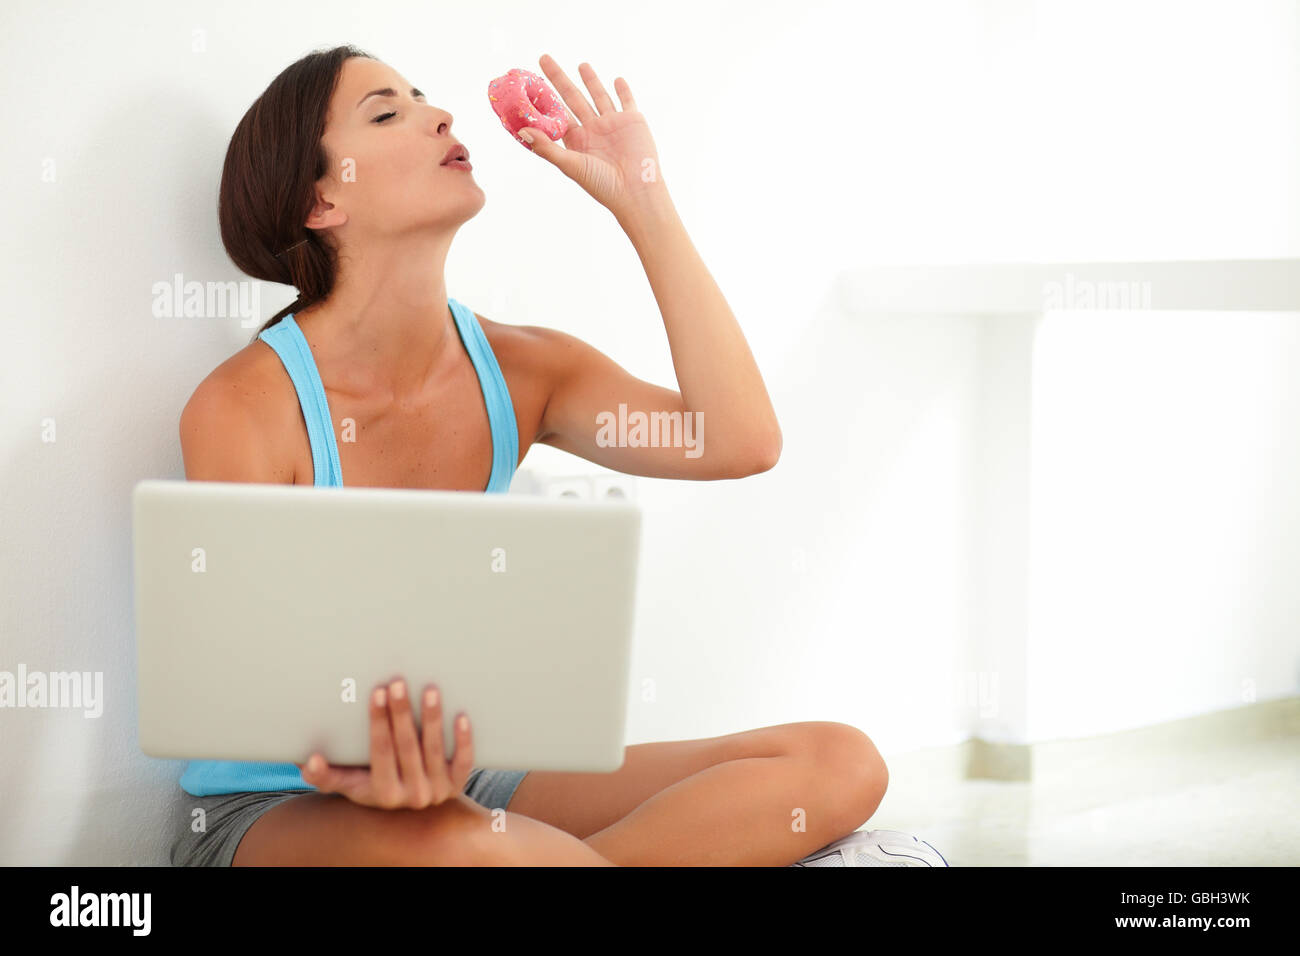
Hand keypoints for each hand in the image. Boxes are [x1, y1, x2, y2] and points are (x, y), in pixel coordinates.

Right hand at [296, 678, 472, 809]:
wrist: (412, 811)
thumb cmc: (373, 785)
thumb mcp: (348, 784)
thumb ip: (325, 775)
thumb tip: (309, 760)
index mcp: (383, 794)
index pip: (381, 752)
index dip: (379, 722)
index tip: (377, 693)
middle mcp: (412, 796)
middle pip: (407, 747)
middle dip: (402, 713)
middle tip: (398, 683)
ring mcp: (438, 790)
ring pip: (435, 750)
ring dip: (432, 718)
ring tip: (430, 689)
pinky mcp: (458, 783)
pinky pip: (464, 761)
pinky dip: (463, 739)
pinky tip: (461, 715)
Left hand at [519, 54, 666, 219]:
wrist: (636, 191)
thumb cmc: (602, 184)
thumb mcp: (571, 165)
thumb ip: (547, 147)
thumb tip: (522, 130)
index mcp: (577, 141)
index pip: (556, 114)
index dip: (543, 99)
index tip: (529, 83)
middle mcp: (593, 130)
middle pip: (572, 98)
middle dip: (559, 79)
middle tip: (544, 59)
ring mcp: (613, 124)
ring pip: (598, 96)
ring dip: (590, 80)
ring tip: (581, 64)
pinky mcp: (633, 121)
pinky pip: (627, 101)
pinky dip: (623, 90)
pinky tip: (617, 80)